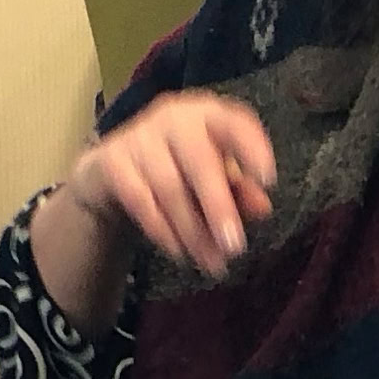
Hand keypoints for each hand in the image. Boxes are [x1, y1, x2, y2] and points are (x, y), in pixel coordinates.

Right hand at [71, 91, 277, 277]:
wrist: (111, 169)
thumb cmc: (177, 167)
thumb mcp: (213, 174)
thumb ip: (241, 189)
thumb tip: (263, 208)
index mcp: (207, 115)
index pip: (233, 122)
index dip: (251, 147)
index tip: (267, 179)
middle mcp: (174, 118)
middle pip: (199, 161)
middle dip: (218, 206)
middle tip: (235, 247)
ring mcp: (139, 137)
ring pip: (169, 188)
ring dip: (192, 231)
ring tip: (211, 263)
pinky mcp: (112, 161)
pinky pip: (141, 201)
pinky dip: (163, 230)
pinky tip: (180, 252)